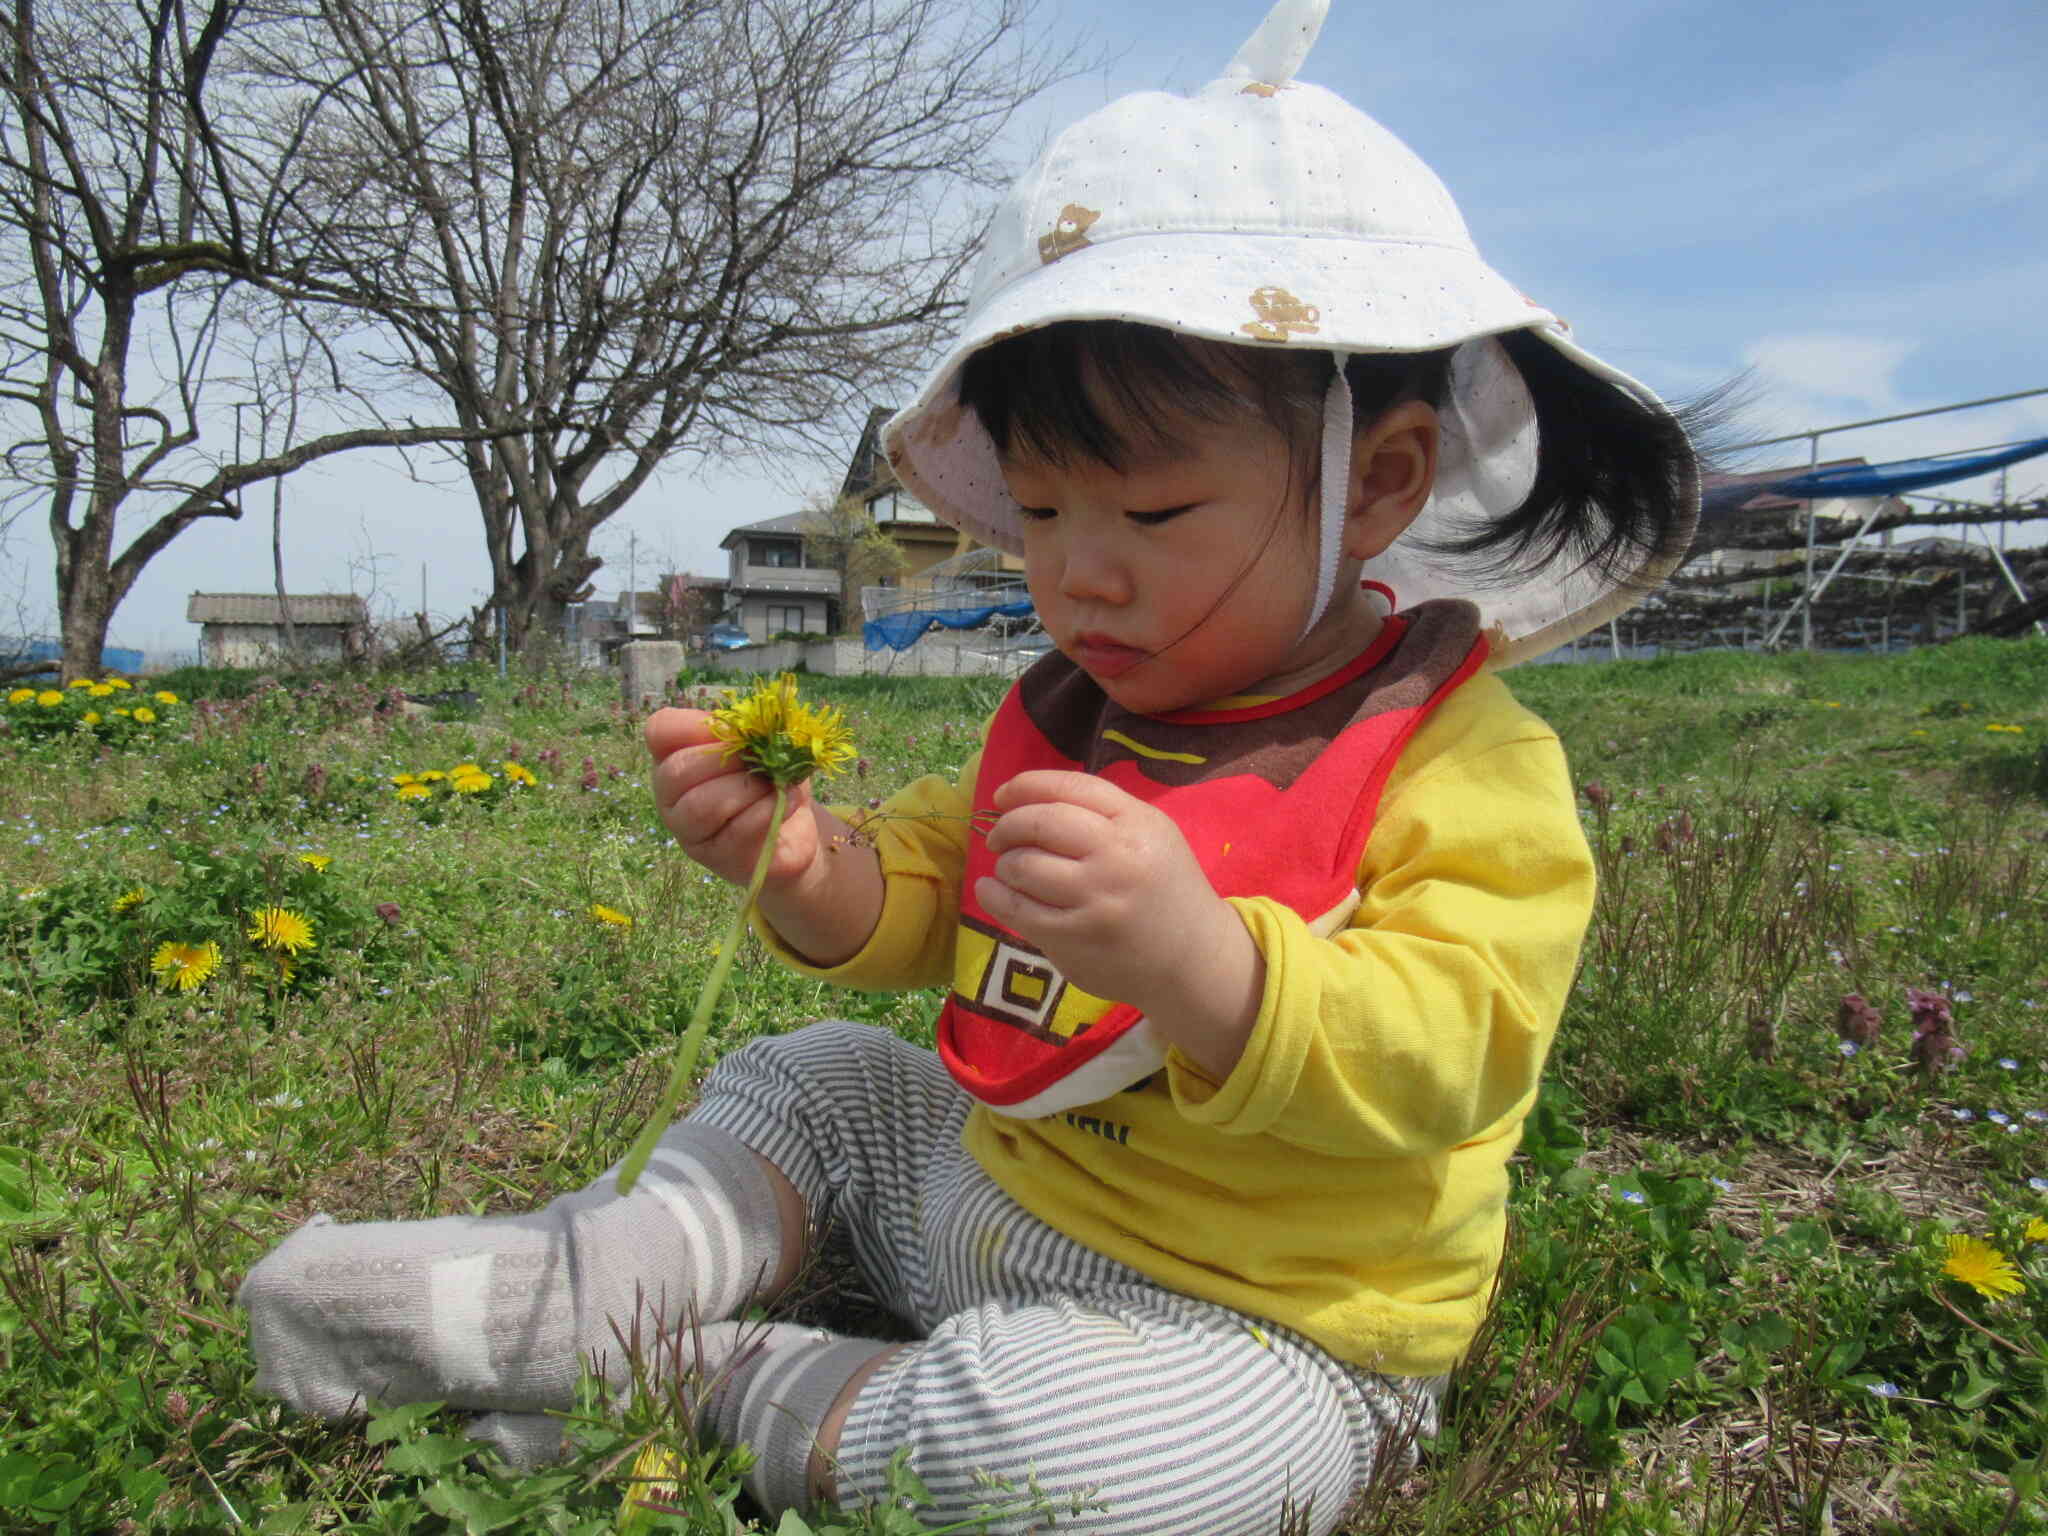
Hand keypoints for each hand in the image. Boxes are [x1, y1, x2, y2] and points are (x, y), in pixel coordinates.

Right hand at [646, 708, 824, 889]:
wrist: (793, 832)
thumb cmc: (770, 781)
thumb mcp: (760, 747)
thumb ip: (748, 732)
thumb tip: (750, 728)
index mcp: (676, 758)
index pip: (660, 732)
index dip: (689, 725)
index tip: (730, 729)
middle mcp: (673, 799)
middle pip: (676, 772)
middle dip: (724, 759)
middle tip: (759, 757)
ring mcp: (692, 835)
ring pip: (701, 806)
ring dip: (747, 788)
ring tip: (776, 783)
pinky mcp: (721, 860)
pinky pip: (737, 831)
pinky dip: (768, 810)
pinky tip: (789, 800)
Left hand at [976, 771, 1261, 1069]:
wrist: (1193, 958)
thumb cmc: (1165, 890)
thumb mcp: (1152, 835)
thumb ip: (1102, 813)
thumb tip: (1027, 799)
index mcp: (1138, 823)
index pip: (1070, 788)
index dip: (1026, 786)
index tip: (1003, 795)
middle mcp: (1117, 857)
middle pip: (1040, 823)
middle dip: (1007, 826)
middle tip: (999, 837)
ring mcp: (1095, 900)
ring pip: (1023, 866)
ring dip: (1004, 864)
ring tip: (1008, 869)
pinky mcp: (1075, 939)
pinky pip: (1018, 910)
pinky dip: (993, 896)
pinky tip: (990, 890)